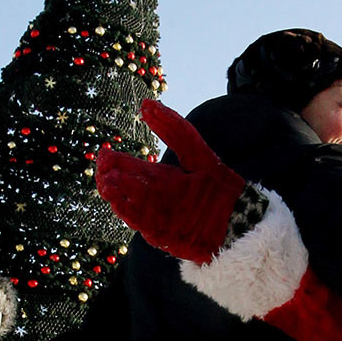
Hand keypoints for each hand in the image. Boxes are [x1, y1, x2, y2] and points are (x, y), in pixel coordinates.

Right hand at [96, 100, 246, 264]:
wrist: (239, 220)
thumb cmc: (220, 187)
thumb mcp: (197, 153)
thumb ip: (174, 129)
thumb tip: (146, 104)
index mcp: (161, 178)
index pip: (131, 169)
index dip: (115, 161)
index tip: (104, 152)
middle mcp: (156, 198)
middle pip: (127, 187)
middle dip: (112, 179)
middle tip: (102, 170)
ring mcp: (159, 218)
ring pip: (131, 206)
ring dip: (117, 196)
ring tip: (107, 185)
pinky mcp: (165, 236)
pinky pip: (144, 225)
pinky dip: (132, 215)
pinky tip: (121, 204)